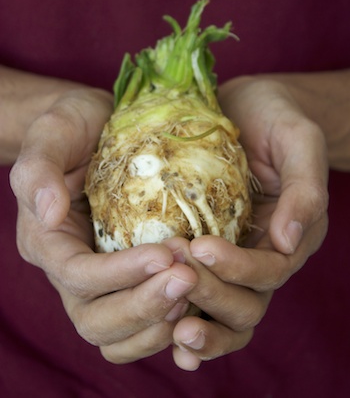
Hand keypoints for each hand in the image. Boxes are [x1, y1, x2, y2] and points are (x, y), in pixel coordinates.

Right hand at [10, 87, 197, 361]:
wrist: (96, 127)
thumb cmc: (72, 125)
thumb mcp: (52, 132)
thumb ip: (39, 169)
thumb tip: (49, 212)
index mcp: (48, 241)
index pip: (78, 276)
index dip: (120, 274)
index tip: (165, 253)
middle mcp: (71, 271)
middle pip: (96, 320)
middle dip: (143, 306)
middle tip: (189, 278)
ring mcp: (101, 280)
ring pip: (118, 335)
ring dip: (158, 321)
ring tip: (196, 288)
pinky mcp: (128, 279)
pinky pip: (142, 324)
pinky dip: (167, 323)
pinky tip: (199, 300)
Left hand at [166, 77, 328, 369]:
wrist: (246, 106)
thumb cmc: (276, 116)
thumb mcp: (299, 140)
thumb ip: (305, 188)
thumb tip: (288, 242)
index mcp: (293, 233)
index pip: (272, 269)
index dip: (238, 267)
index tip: (199, 247)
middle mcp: (265, 253)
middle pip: (248, 302)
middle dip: (213, 296)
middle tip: (175, 275)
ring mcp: (236, 256)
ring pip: (226, 311)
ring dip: (200, 322)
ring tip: (168, 325)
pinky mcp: (207, 250)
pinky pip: (201, 296)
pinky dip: (188, 320)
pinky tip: (165, 335)